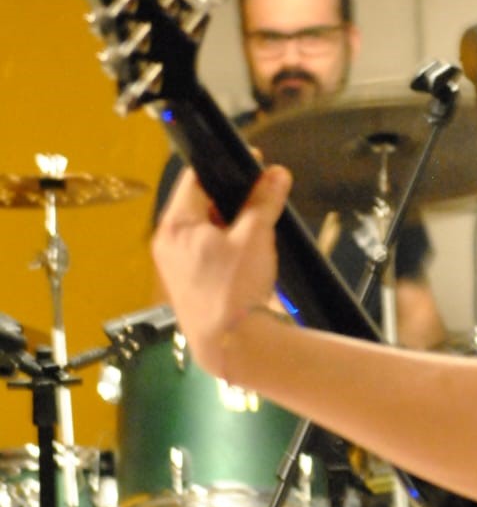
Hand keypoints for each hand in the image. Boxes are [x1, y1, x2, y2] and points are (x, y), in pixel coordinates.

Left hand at [151, 163, 290, 376]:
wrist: (232, 344)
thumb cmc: (234, 288)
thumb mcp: (254, 236)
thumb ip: (264, 200)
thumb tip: (277, 173)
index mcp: (174, 226)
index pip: (195, 179)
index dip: (224, 166)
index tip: (253, 161)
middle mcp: (168, 242)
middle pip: (201, 203)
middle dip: (233, 195)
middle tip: (263, 190)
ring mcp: (176, 264)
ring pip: (206, 227)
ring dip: (232, 220)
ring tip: (260, 218)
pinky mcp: (190, 282)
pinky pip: (207, 249)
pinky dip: (228, 242)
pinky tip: (251, 246)